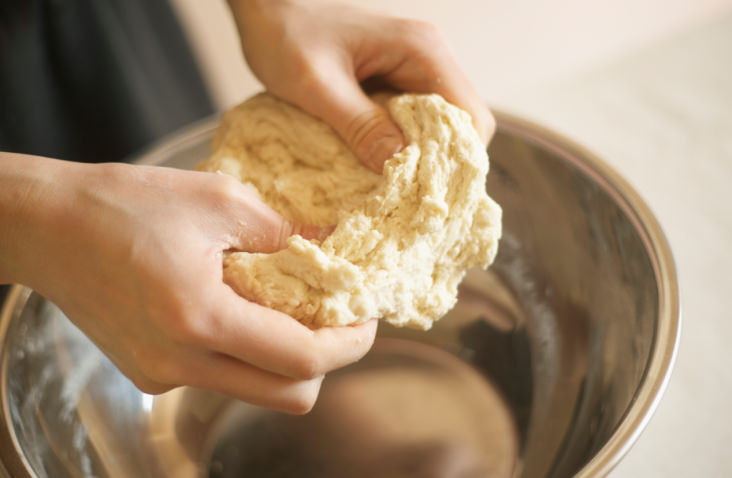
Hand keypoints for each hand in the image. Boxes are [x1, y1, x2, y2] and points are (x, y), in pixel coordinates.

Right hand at [0, 154, 376, 413]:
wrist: (47, 227)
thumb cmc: (124, 204)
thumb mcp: (219, 199)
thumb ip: (284, 232)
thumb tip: (330, 246)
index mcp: (199, 319)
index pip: (303, 360)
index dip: (351, 344)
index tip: (369, 317)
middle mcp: (180, 363)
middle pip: (289, 396)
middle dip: (326, 362)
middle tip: (338, 317)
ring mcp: (162, 376)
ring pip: (257, 389)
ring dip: (288, 357)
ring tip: (291, 304)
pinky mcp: (150, 373)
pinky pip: (220, 375)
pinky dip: (247, 350)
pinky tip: (241, 305)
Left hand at [228, 0, 494, 171]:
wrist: (267, 11)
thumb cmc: (286, 38)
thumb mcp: (318, 87)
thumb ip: (360, 125)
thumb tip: (401, 166)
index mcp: (421, 51)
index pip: (471, 115)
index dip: (457, 160)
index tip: (428, 192)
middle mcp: (429, 58)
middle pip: (461, 125)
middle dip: (439, 164)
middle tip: (407, 196)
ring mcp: (415, 70)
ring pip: (440, 128)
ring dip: (420, 158)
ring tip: (392, 186)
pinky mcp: (397, 81)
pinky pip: (415, 122)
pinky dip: (402, 147)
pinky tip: (379, 165)